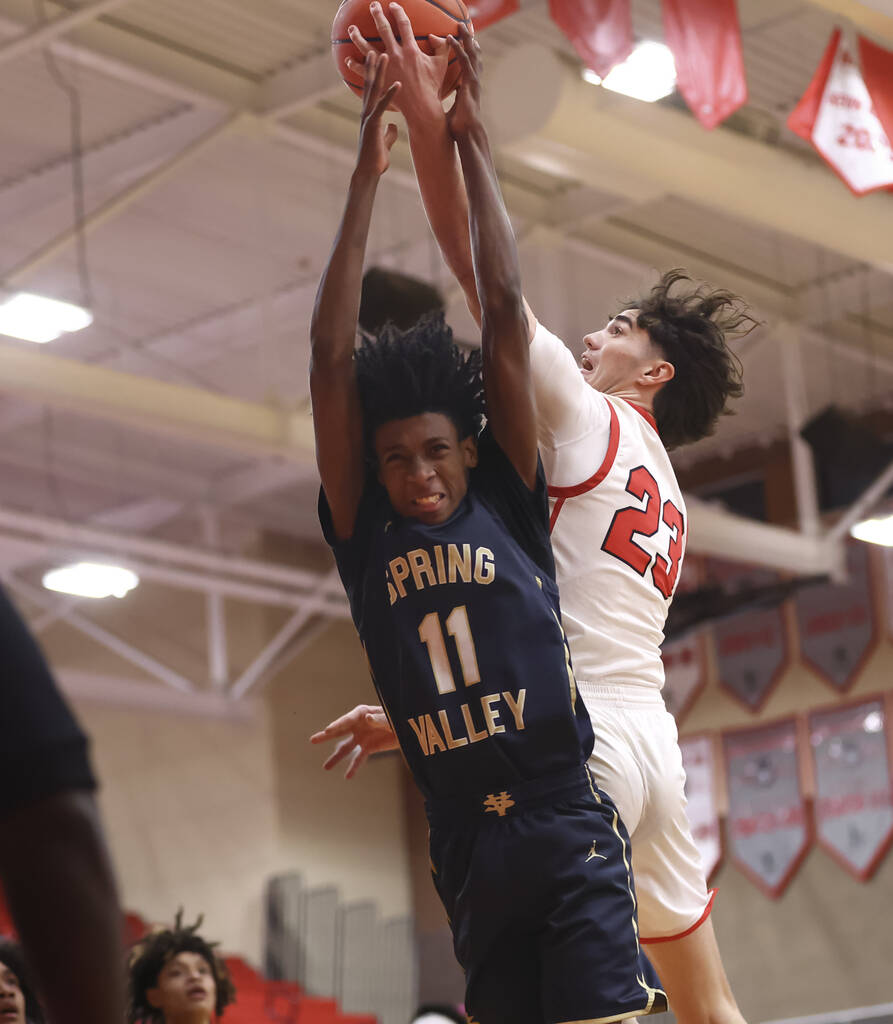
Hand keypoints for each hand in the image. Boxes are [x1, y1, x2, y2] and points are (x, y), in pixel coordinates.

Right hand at [309, 704, 397, 778]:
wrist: (409, 728)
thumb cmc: (399, 717)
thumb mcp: (390, 718)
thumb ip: (379, 719)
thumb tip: (367, 718)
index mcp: (362, 713)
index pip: (347, 719)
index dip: (338, 725)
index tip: (328, 731)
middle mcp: (359, 725)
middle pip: (340, 731)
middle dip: (326, 736)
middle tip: (312, 740)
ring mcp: (362, 736)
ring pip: (346, 747)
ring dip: (336, 757)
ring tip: (325, 767)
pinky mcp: (369, 747)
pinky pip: (359, 758)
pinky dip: (353, 767)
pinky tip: (347, 776)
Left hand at [347, 2, 449, 122]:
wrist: (421, 107)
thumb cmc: (432, 87)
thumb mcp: (441, 65)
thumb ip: (441, 47)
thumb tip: (434, 35)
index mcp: (411, 49)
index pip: (403, 24)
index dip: (398, 12)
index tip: (393, 6)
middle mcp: (396, 54)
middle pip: (383, 29)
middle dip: (377, 15)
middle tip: (372, 6)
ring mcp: (385, 67)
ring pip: (367, 48)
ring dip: (358, 37)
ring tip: (351, 28)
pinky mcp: (379, 81)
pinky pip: (363, 71)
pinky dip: (354, 65)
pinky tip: (347, 60)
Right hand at [356, 51, 400, 177]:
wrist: (368, 172)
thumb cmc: (376, 159)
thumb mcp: (384, 141)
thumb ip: (389, 132)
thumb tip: (394, 127)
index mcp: (370, 114)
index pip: (371, 89)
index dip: (373, 73)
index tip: (375, 56)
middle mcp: (367, 112)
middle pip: (369, 83)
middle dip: (372, 64)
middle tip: (375, 45)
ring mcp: (369, 117)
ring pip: (373, 89)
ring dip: (379, 71)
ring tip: (383, 54)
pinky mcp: (373, 125)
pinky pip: (383, 106)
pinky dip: (390, 94)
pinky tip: (398, 83)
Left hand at [446, 23, 482, 138]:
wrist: (466, 134)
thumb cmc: (458, 126)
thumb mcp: (452, 107)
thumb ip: (450, 98)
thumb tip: (443, 95)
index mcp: (469, 85)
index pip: (469, 63)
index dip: (466, 50)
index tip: (462, 39)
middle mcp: (472, 80)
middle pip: (472, 54)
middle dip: (468, 39)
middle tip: (462, 25)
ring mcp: (473, 81)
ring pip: (471, 54)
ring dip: (465, 38)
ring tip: (460, 25)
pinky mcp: (470, 84)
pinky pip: (464, 62)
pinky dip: (458, 49)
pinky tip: (452, 40)